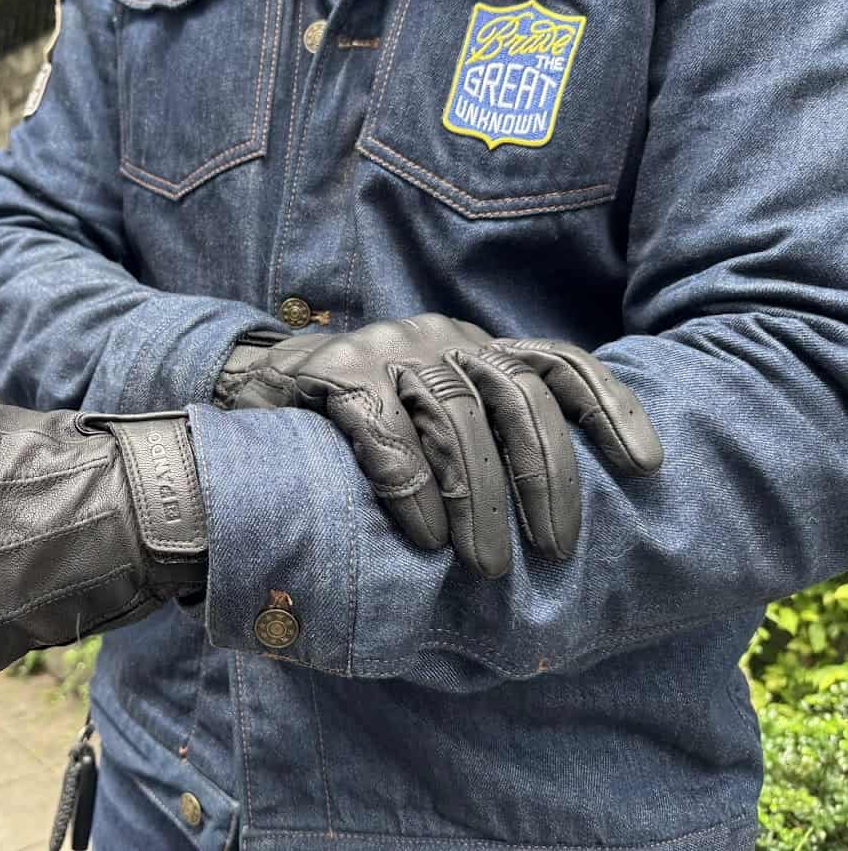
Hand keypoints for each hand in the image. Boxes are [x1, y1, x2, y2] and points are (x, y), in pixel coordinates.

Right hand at [216, 315, 662, 577]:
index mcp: (472, 345)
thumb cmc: (361, 412)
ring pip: (455, 419)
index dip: (609, 409)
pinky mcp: (335, 375)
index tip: (647, 468)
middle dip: (545, 478)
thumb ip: (483, 427)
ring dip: (479, 499)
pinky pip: (385, 433)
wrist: (256, 381)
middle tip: (556, 552)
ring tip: (489, 565)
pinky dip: (412, 489)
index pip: (557, 363)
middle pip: (515, 398)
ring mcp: (385, 351)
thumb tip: (558, 505)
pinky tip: (428, 538)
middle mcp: (438, 338)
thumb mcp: (430, 406)